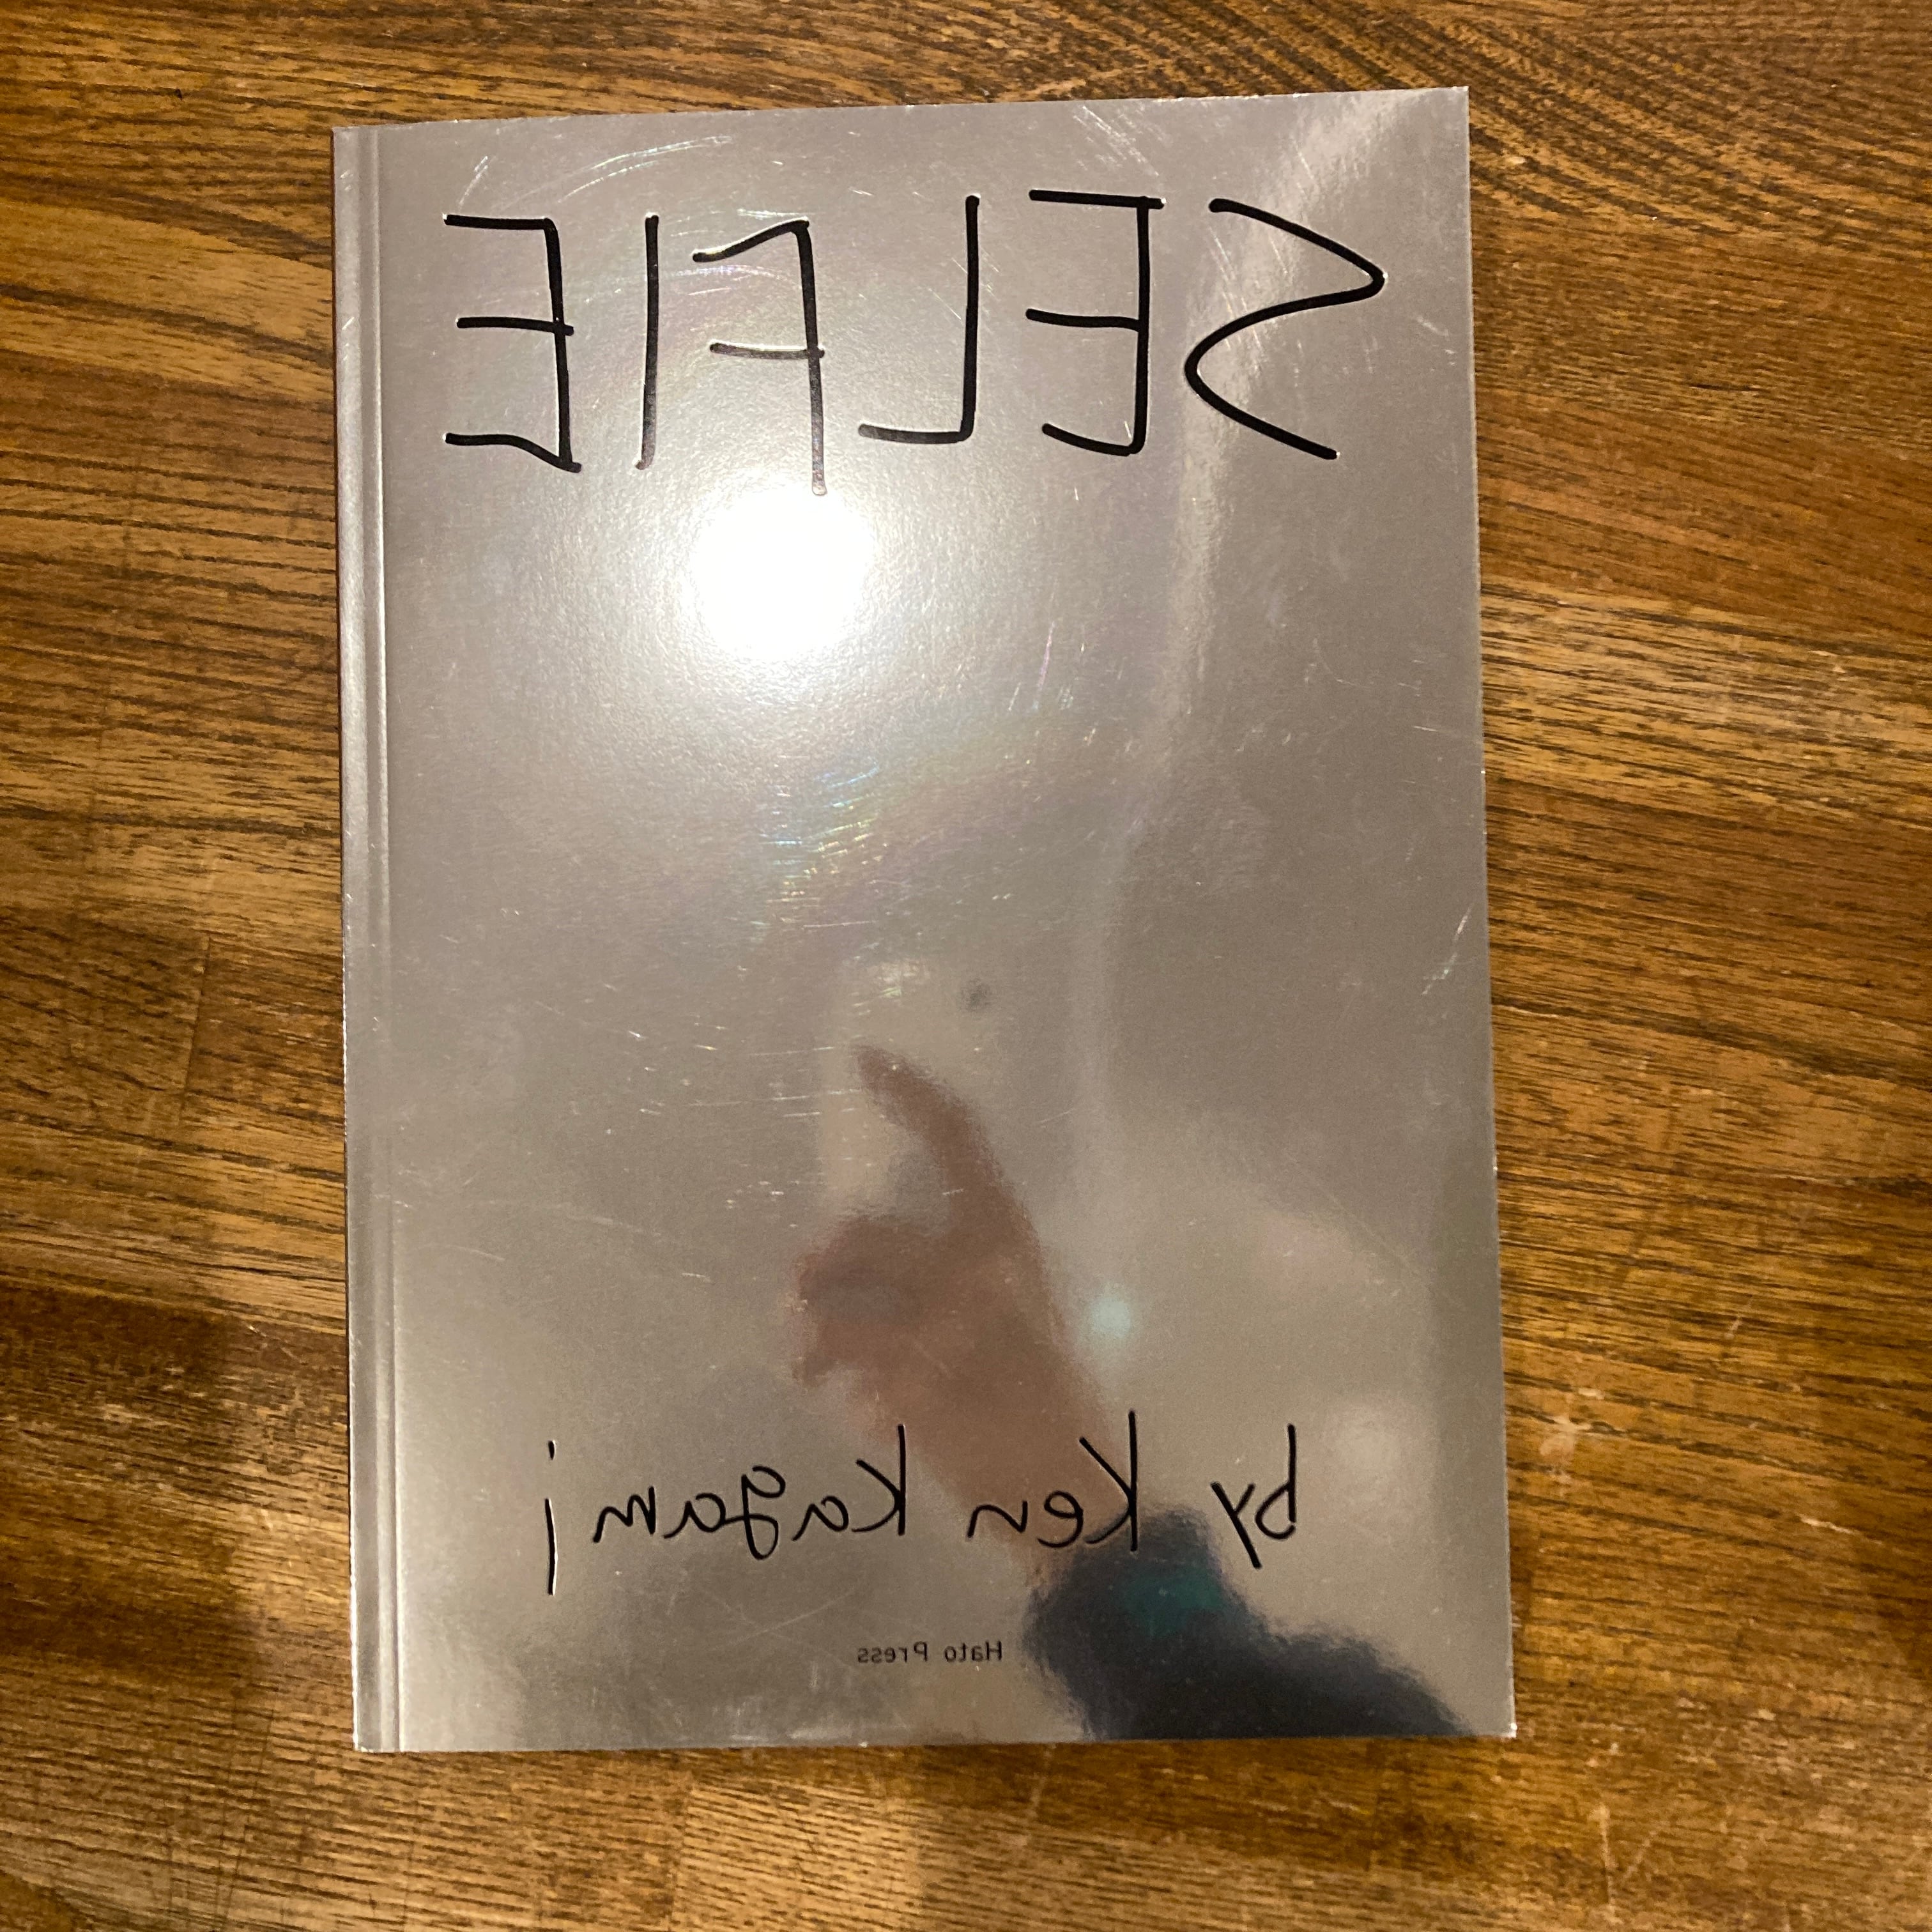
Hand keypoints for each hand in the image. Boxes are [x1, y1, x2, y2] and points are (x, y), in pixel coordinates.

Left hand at [793, 1047, 1098, 1520]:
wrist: (1071, 1484)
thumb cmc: (1051, 1394)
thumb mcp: (1026, 1305)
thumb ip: (969, 1264)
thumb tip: (876, 1249)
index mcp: (1009, 1237)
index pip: (959, 1140)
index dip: (910, 1094)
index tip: (864, 1060)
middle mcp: (976, 1269)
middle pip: (858, 1234)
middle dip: (819, 1267)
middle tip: (802, 1293)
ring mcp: (942, 1328)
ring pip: (830, 1310)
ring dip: (807, 1338)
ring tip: (807, 1362)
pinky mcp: (913, 1390)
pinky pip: (840, 1376)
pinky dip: (838, 1394)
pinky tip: (854, 1412)